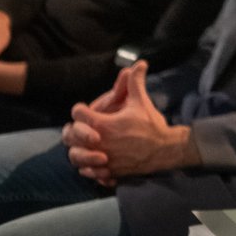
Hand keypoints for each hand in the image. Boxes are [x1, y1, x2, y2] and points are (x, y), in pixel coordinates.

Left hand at [63, 62, 193, 179]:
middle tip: (81, 127)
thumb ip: (135, 82)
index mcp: (103, 124)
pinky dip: (88, 167)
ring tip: (84, 145)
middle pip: (70, 136)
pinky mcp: (107, 172)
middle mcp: (98, 142)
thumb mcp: (141, 101)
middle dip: (74, 130)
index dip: (80, 109)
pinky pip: (87, 172)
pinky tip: (94, 161)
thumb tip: (140, 63)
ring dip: (77, 150)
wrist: (165, 150)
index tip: (85, 110)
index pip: (78, 113)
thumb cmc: (151, 125)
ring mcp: (102, 159)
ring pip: (75, 156)